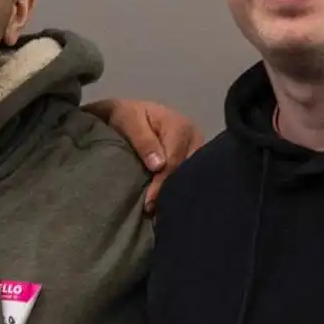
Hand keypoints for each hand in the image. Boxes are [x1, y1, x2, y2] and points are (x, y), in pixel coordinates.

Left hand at [84, 98, 201, 214]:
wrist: (130, 113)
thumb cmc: (128, 116)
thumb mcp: (130, 122)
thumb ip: (143, 142)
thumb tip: (158, 166)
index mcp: (180, 127)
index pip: (174, 161)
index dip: (162, 182)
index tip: (149, 201)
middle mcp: (194, 138)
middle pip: (186, 170)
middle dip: (170, 190)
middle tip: (153, 209)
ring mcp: (196, 148)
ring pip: (190, 174)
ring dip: (174, 191)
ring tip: (159, 209)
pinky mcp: (193, 156)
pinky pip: (188, 174)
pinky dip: (177, 187)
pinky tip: (166, 201)